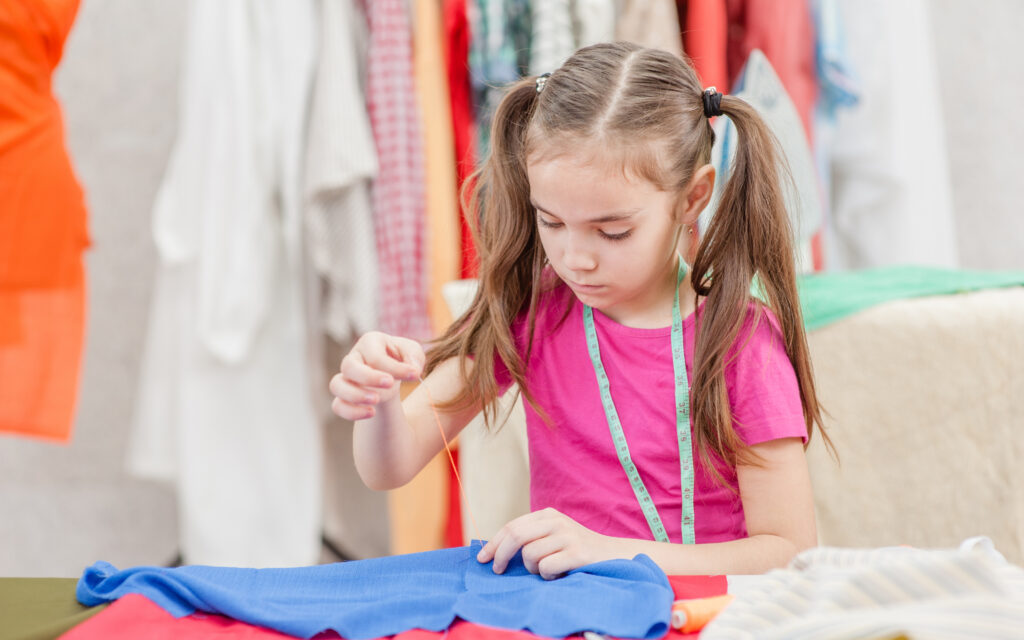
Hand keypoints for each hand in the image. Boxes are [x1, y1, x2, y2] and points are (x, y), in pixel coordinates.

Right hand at [329, 332, 424, 420]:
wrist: (391, 373)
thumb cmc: (402, 359)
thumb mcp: (413, 352)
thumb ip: (415, 357)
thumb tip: (412, 370)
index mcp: (369, 342)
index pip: (376, 356)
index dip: (395, 368)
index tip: (414, 375)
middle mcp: (353, 358)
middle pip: (348, 366)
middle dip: (369, 377)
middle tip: (390, 384)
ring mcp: (345, 377)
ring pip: (336, 385)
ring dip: (355, 395)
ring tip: (376, 402)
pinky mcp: (343, 396)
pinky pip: (338, 406)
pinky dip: (351, 412)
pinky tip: (372, 413)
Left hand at [477, 508, 618, 579]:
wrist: (614, 556)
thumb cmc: (576, 550)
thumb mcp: (553, 536)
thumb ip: (530, 537)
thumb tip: (494, 551)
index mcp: (547, 515)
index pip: (512, 527)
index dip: (494, 543)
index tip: (482, 559)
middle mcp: (556, 521)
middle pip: (515, 537)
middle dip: (501, 556)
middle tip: (498, 571)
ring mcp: (567, 535)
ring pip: (530, 556)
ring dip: (533, 570)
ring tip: (547, 571)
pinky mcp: (577, 552)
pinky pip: (546, 567)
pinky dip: (548, 576)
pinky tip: (558, 575)